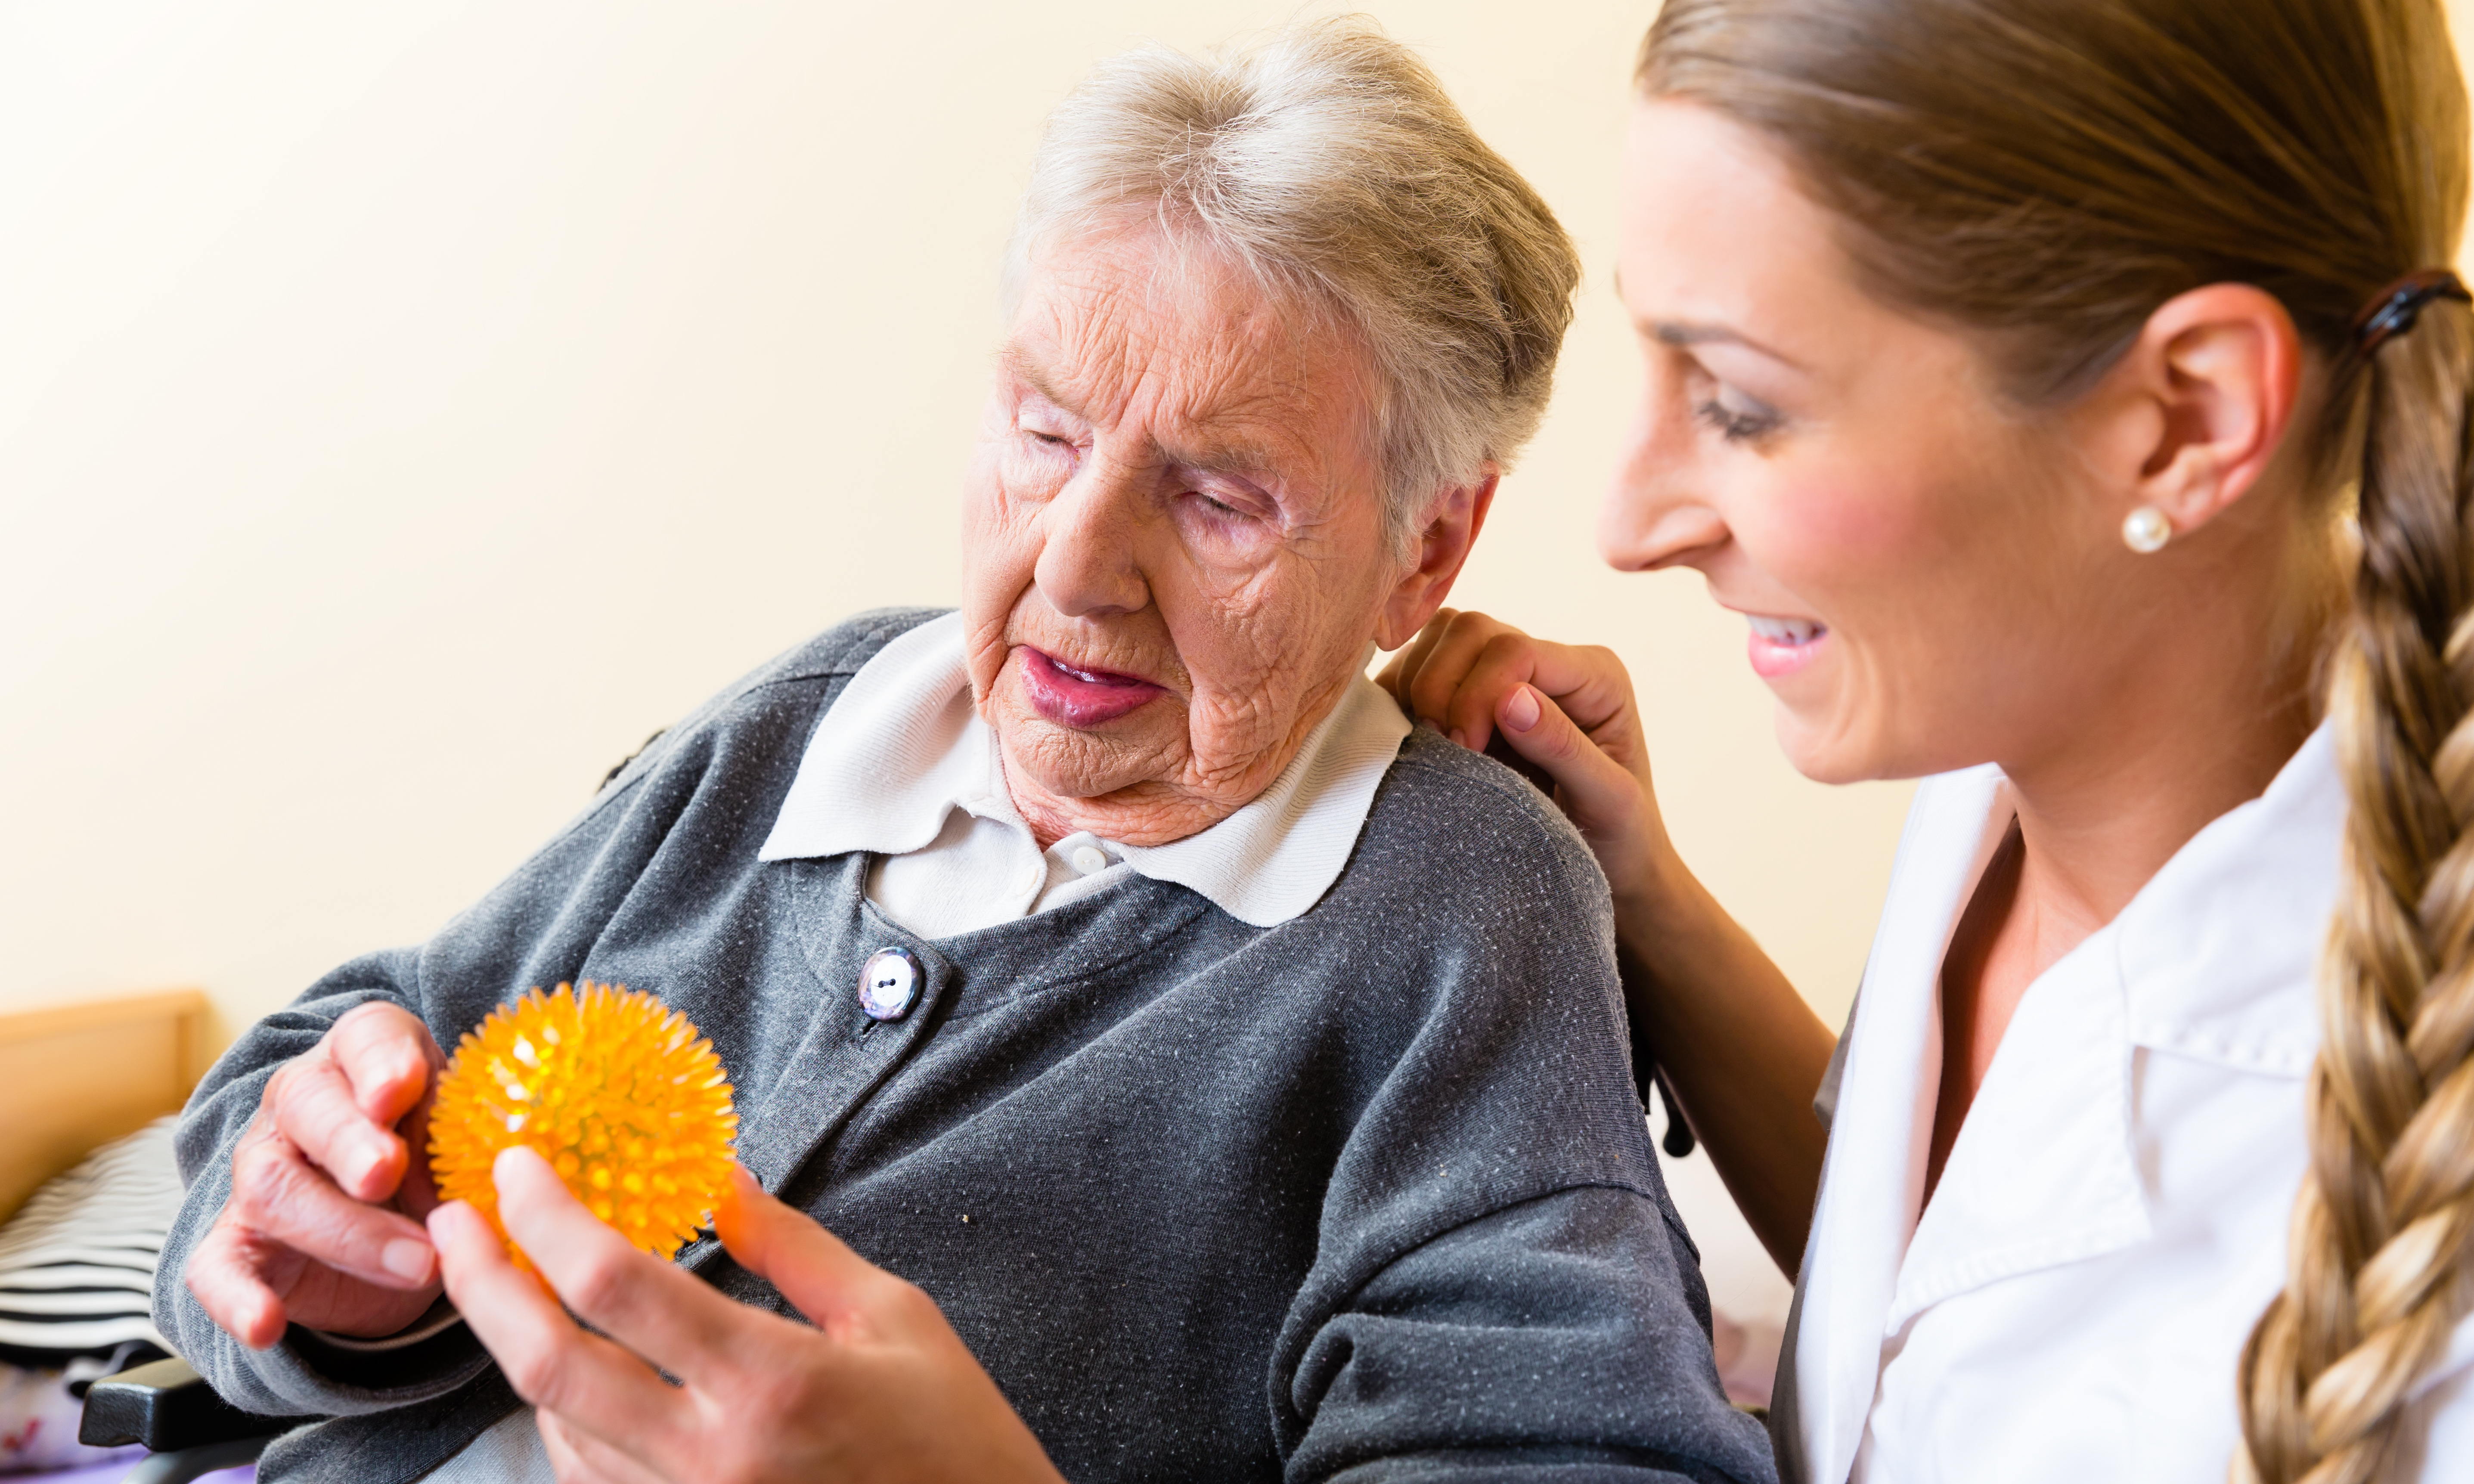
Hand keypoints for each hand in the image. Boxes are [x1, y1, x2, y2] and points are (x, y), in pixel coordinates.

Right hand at [185, 1001, 448, 1346]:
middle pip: (308, 1108)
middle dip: (350, 1142)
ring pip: (275, 1190)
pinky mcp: (239, 1243)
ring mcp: (262, 1172)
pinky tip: (265, 1325)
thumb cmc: (434, 1149)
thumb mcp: (462, 1128)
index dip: (381, 1062)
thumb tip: (501, 1163)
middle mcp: (299, 1104)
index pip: (365, 1039)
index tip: (401, 1089)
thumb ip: (468, 1133)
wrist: (391, 1213)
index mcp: (362, 1057)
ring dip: (346, 1231)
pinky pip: (217, 1268)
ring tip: (418, 1264)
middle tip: (388, 1172)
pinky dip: (237, 1300)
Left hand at [429, 1149, 1064, 1483]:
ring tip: (513, 1284)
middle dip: (483, 1284)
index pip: (618, 1286)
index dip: (548, 1218)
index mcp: (771, 1382)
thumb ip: (792, 1247)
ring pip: (555, 1427)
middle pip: (550, 1365)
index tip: (518, 1167)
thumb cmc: (950, 1436)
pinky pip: (589, 1476)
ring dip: (519, 1349)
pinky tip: (574, 1370)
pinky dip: (563, 1416)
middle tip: (457, 1221)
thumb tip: (719, 1177)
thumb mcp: (891, 1316)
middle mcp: (711, 1458)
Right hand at [1379, 608, 1673, 910]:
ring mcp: (1509, 676)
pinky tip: (1413, 739)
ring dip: (1419, 688)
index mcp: (1594, 676)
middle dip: (1441, 686)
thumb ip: (1565, 748)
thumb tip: (1511, 700)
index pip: (1516, 651)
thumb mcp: (1610, 801)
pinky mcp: (1475, 697)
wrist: (1614, 864)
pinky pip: (1423, 668)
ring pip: (1442, 640)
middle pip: (1471, 630)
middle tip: (1445, 751)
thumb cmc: (1621, 836)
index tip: (1467, 752)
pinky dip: (1405, 697)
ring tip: (1432, 748)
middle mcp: (1551, 663)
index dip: (1477, 694)